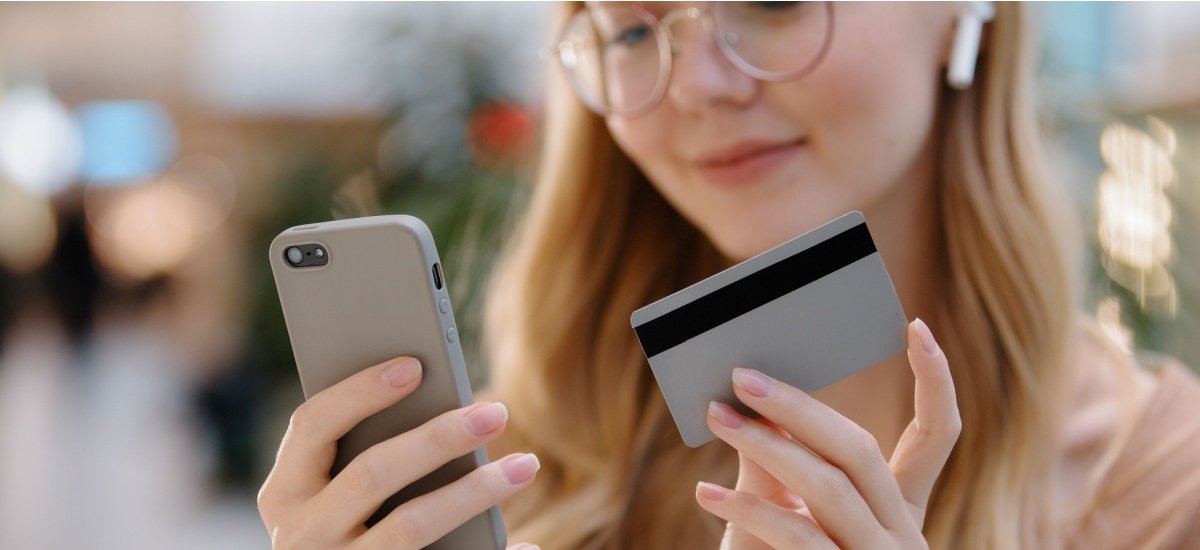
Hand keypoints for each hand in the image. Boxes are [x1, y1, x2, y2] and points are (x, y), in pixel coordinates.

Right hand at [257, 356, 540, 548]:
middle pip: (372, 474)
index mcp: (284, 493)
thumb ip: (364, 449)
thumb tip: (431, 391)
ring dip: (474, 492)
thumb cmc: (344, 527)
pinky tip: (527, 544)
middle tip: (495, 413)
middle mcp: (301, 534)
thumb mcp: (331, 493)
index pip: (313, 424)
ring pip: (410, 526)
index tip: (415, 365)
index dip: (361, 391)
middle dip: (438, 438)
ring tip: (525, 466)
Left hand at [696, 318, 960, 548]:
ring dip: (767, 445)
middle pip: (864, 453)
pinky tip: (703, 495)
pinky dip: (748, 511)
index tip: (919, 327)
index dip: (937, 383)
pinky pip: (798, 538)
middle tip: (743, 374)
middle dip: (803, 408)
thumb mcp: (784, 523)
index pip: (938, 438)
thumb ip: (779, 470)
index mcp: (899, 512)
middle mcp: (902, 536)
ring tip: (717, 416)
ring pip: (832, 489)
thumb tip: (750, 400)